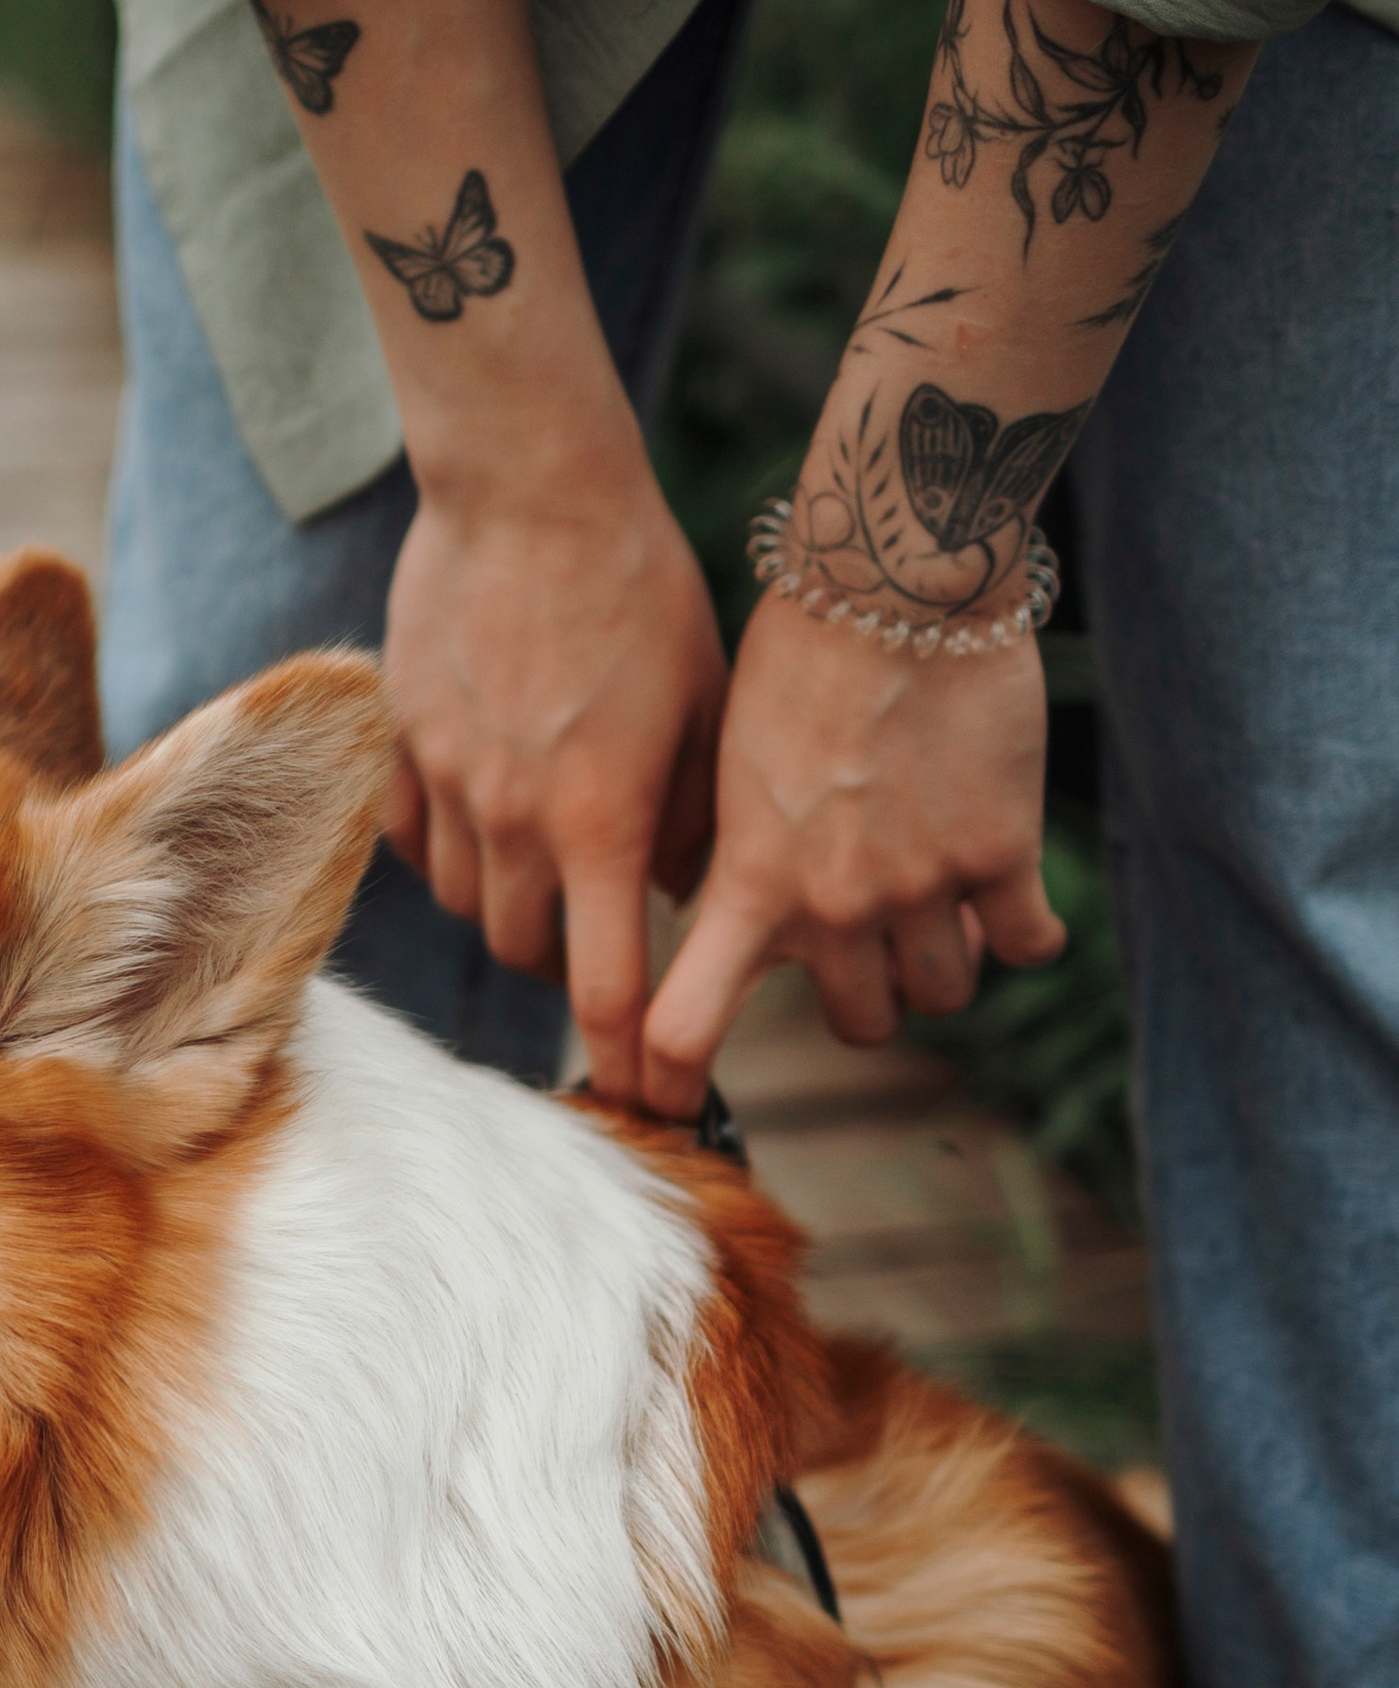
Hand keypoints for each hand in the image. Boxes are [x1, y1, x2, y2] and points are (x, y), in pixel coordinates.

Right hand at [382, 446, 725, 1099]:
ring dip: (513, 908)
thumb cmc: (641, 586)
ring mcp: (445, 785)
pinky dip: (451, 853)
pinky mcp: (399, 747)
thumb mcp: (707, 706)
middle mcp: (514, 820)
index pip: (605, 990)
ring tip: (550, 868)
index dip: (631, 1062)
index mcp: (601, 820)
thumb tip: (692, 896)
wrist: (529, 488)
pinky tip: (485, 817)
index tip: (651, 1101)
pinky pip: (416, 842)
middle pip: (528, 955)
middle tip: (601, 943)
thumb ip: (697, 817)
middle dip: (568, 967)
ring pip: (470, 904)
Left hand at [638, 585, 1063, 1113]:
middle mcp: (832, 906)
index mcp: (748, 883)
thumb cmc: (798, 650)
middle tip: (866, 949)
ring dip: (941, 967)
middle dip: (864, 997)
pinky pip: (1026, 949)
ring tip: (939, 915)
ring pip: (942, 996)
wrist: (896, 576)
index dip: (665, 1085)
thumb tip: (718, 918)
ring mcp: (921, 887)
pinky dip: (1024, 938)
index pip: (683, 1028)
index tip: (662, 1110)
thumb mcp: (729, 761)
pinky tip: (1015, 908)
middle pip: (859, 1024)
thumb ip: (733, 855)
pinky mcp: (1002, 854)